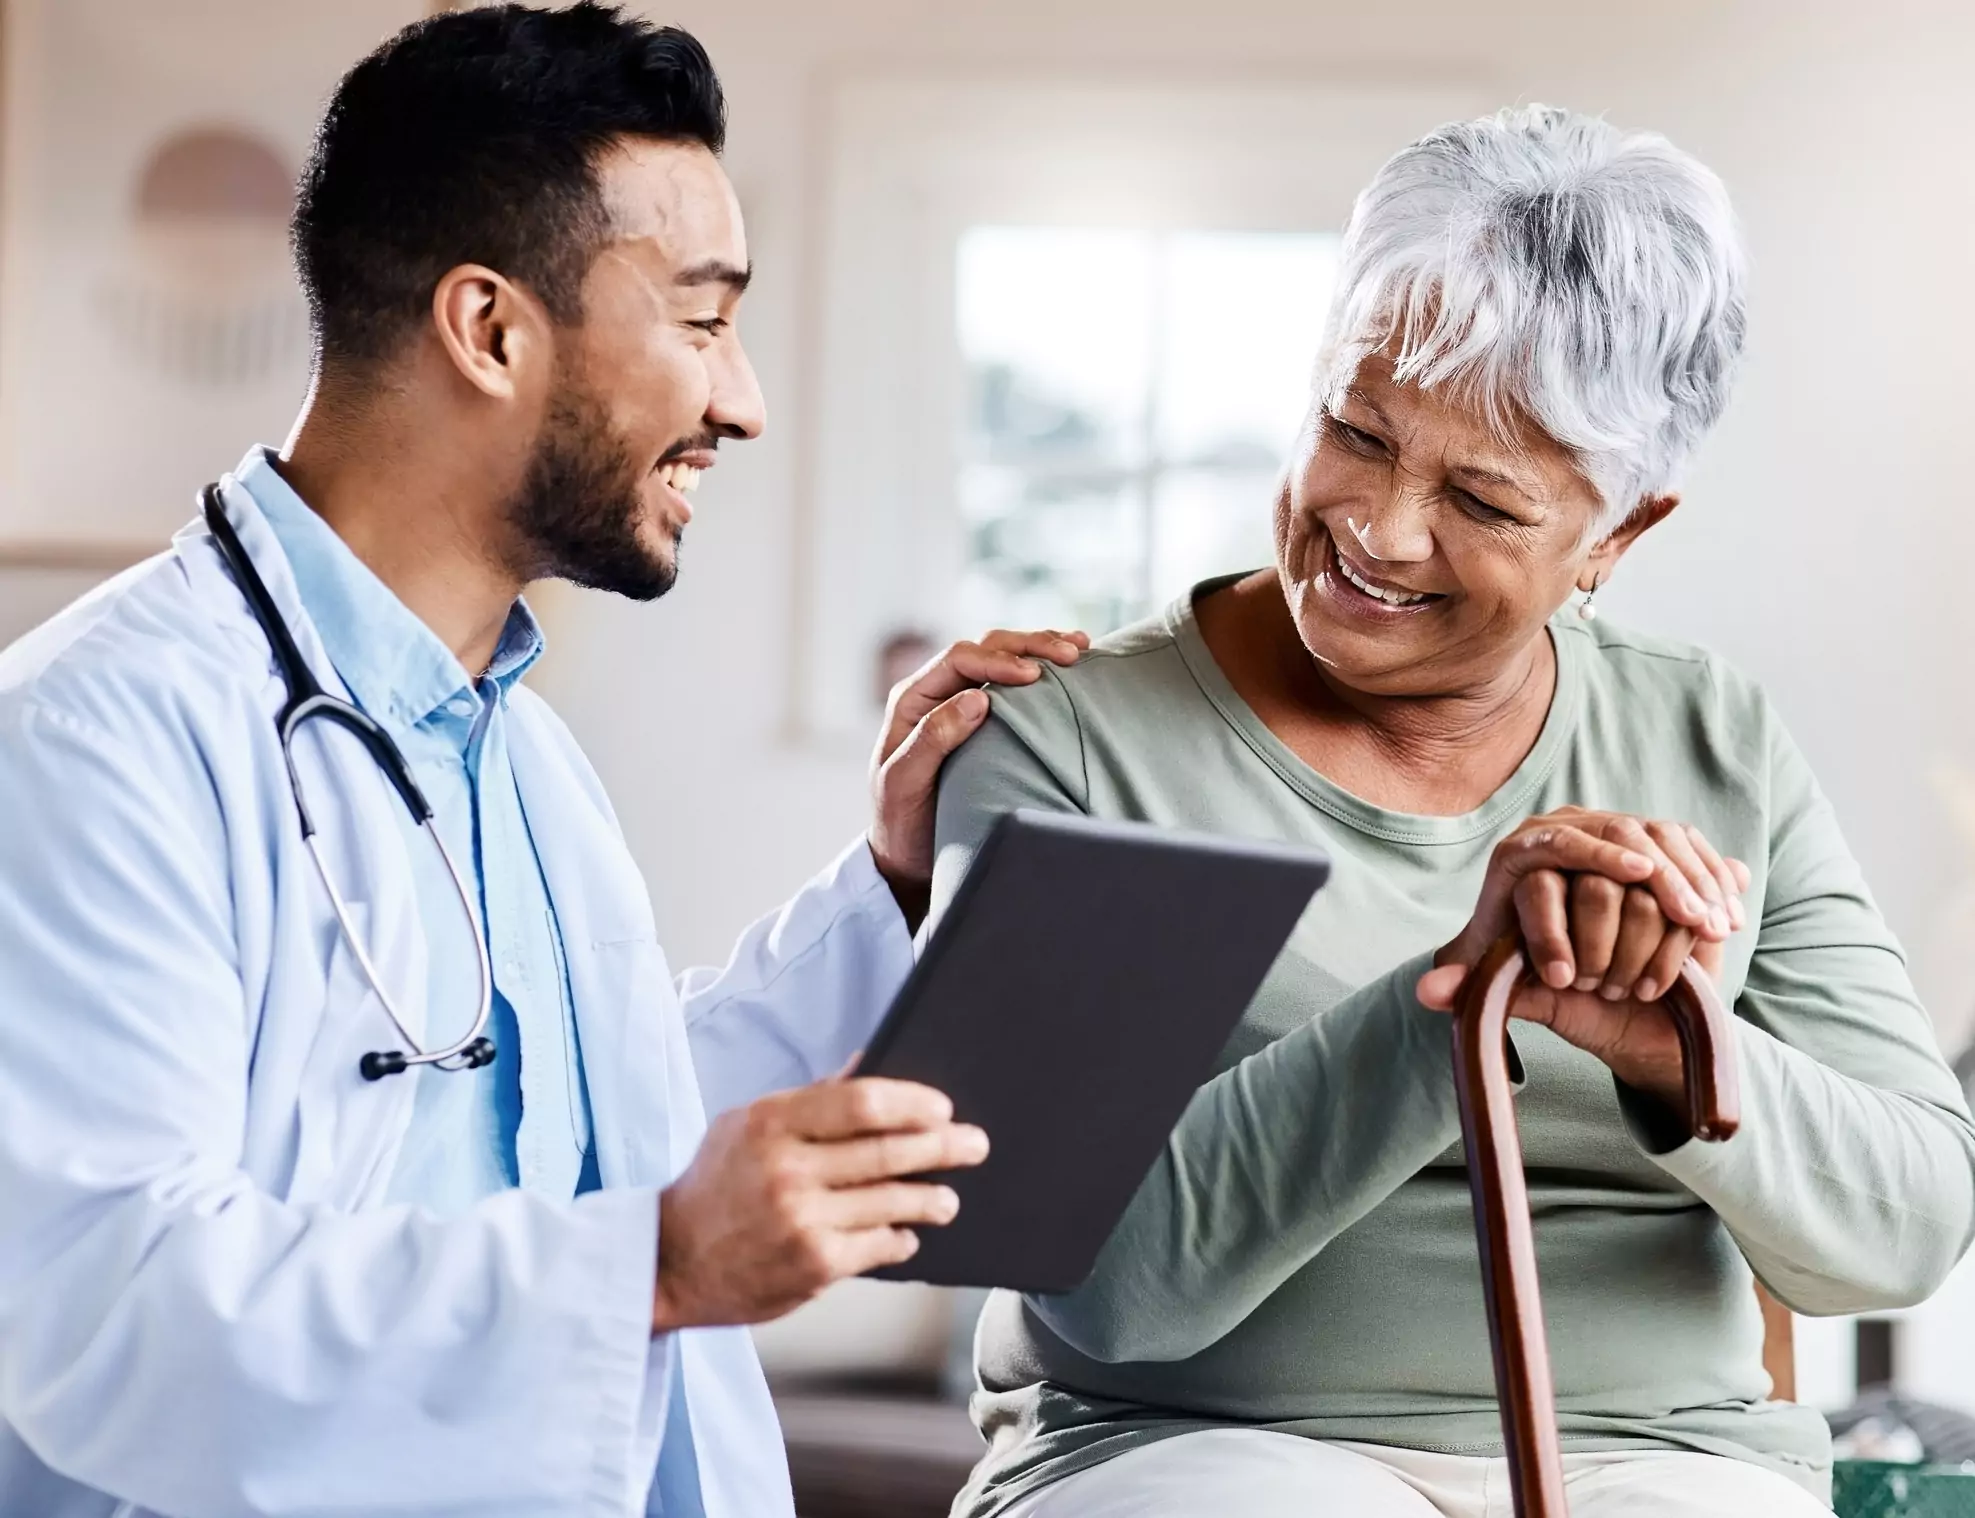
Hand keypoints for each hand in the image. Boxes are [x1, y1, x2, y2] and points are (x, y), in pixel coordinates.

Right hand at [651, 1077, 988, 1331]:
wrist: (668, 1262)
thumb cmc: (714, 1186)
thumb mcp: (746, 1126)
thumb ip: (810, 1100)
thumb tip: (866, 1064)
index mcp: (771, 1122)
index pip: (862, 1102)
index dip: (912, 1102)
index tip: (941, 1108)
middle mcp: (788, 1169)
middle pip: (888, 1149)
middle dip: (943, 1146)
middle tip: (974, 1143)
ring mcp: (803, 1220)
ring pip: (893, 1201)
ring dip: (931, 1197)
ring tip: (947, 1198)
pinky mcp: (814, 1265)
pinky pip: (878, 1246)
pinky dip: (900, 1239)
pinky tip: (907, 1235)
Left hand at [867, 629, 1087, 927]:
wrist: (904, 853)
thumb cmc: (900, 822)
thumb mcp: (905, 782)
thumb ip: (933, 738)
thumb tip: (978, 697)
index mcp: (912, 699)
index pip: (958, 659)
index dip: (998, 661)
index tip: (1034, 675)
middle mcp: (935, 692)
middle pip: (985, 648)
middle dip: (1028, 646)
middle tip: (1071, 653)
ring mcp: (959, 703)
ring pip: (1002, 657)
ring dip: (1039, 648)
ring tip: (1080, 647)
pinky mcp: (982, 719)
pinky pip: (1011, 684)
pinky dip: (1040, 670)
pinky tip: (1071, 669)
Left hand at [1416, 808, 1749, 1103]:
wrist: (1586, 972)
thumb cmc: (1539, 979)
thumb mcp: (1507, 985)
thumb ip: (1470, 987)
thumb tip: (1428, 993)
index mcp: (1520, 855)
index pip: (1554, 843)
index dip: (1596, 857)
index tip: (1634, 876)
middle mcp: (1565, 829)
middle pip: (1617, 832)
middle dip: (1658, 875)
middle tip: (1685, 912)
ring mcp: (1614, 830)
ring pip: (1660, 836)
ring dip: (1691, 881)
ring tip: (1709, 924)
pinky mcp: (1657, 842)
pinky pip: (1690, 847)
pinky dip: (1711, 880)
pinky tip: (1725, 918)